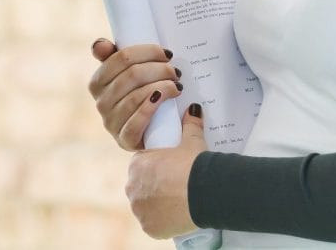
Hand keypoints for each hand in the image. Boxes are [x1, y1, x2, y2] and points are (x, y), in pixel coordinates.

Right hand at [88, 38, 180, 150]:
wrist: (152, 135)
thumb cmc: (141, 96)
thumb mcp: (128, 75)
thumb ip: (116, 57)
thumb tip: (101, 45)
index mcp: (97, 82)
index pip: (121, 58)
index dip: (147, 52)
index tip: (166, 54)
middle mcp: (101, 102)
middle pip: (132, 75)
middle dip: (159, 69)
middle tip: (176, 71)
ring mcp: (111, 123)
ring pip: (136, 97)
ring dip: (162, 87)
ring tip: (177, 85)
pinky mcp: (124, 140)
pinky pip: (136, 123)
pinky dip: (151, 107)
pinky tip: (165, 98)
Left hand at [126, 104, 205, 237]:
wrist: (204, 192)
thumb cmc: (194, 165)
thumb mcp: (192, 141)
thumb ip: (189, 125)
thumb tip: (193, 109)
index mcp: (137, 164)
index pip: (142, 166)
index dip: (156, 168)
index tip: (169, 171)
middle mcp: (132, 187)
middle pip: (141, 186)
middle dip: (154, 186)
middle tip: (174, 186)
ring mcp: (139, 209)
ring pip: (145, 206)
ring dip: (155, 204)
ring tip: (175, 201)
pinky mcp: (148, 227)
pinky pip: (152, 223)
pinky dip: (161, 221)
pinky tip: (174, 215)